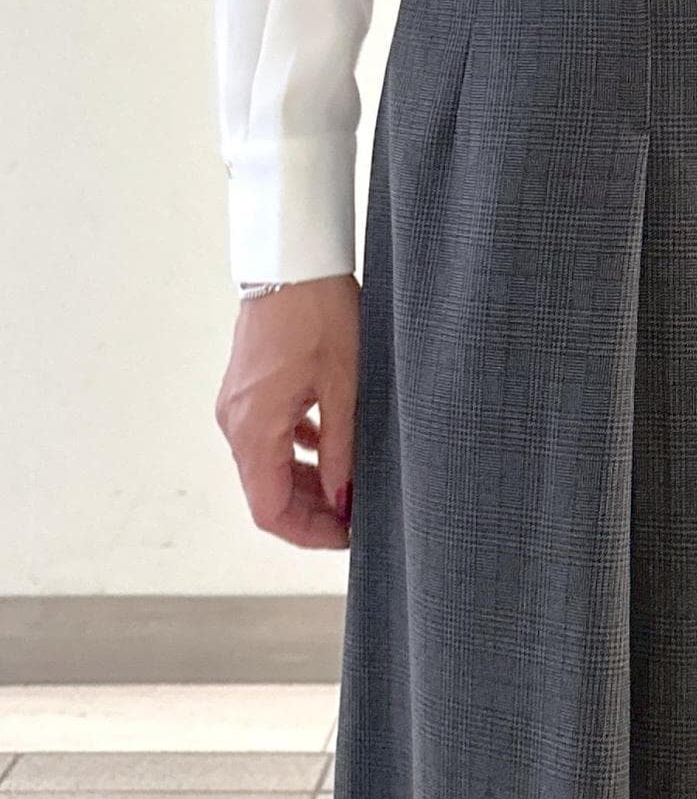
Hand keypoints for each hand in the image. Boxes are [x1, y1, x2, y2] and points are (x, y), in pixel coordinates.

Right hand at [216, 273, 359, 548]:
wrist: (293, 261)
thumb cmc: (320, 314)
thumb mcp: (345, 386)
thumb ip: (343, 450)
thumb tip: (345, 502)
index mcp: (255, 429)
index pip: (270, 511)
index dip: (309, 534)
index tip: (348, 537)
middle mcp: (236, 423)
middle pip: (268, 492)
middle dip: (313, 512)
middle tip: (358, 516)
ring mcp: (238, 406)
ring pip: (269, 466)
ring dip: (308, 482)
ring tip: (352, 486)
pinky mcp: (248, 390)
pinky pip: (269, 437)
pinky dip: (298, 452)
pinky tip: (332, 446)